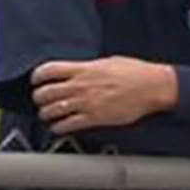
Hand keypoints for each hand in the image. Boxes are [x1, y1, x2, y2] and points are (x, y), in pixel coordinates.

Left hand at [31, 57, 176, 133]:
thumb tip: (75, 70)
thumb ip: (87, 67)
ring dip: (45, 114)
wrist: (154, 87)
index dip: (37, 77)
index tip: (35, 81)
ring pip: (52, 110)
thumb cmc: (135, 72)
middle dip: (38, 98)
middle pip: (45, 92)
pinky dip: (58, 128)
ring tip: (47, 115)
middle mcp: (81, 86)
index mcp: (83, 69)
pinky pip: (68, 125)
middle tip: (40, 101)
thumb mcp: (107, 62)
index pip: (48, 70)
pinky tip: (58, 127)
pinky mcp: (95, 118)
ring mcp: (87, 103)